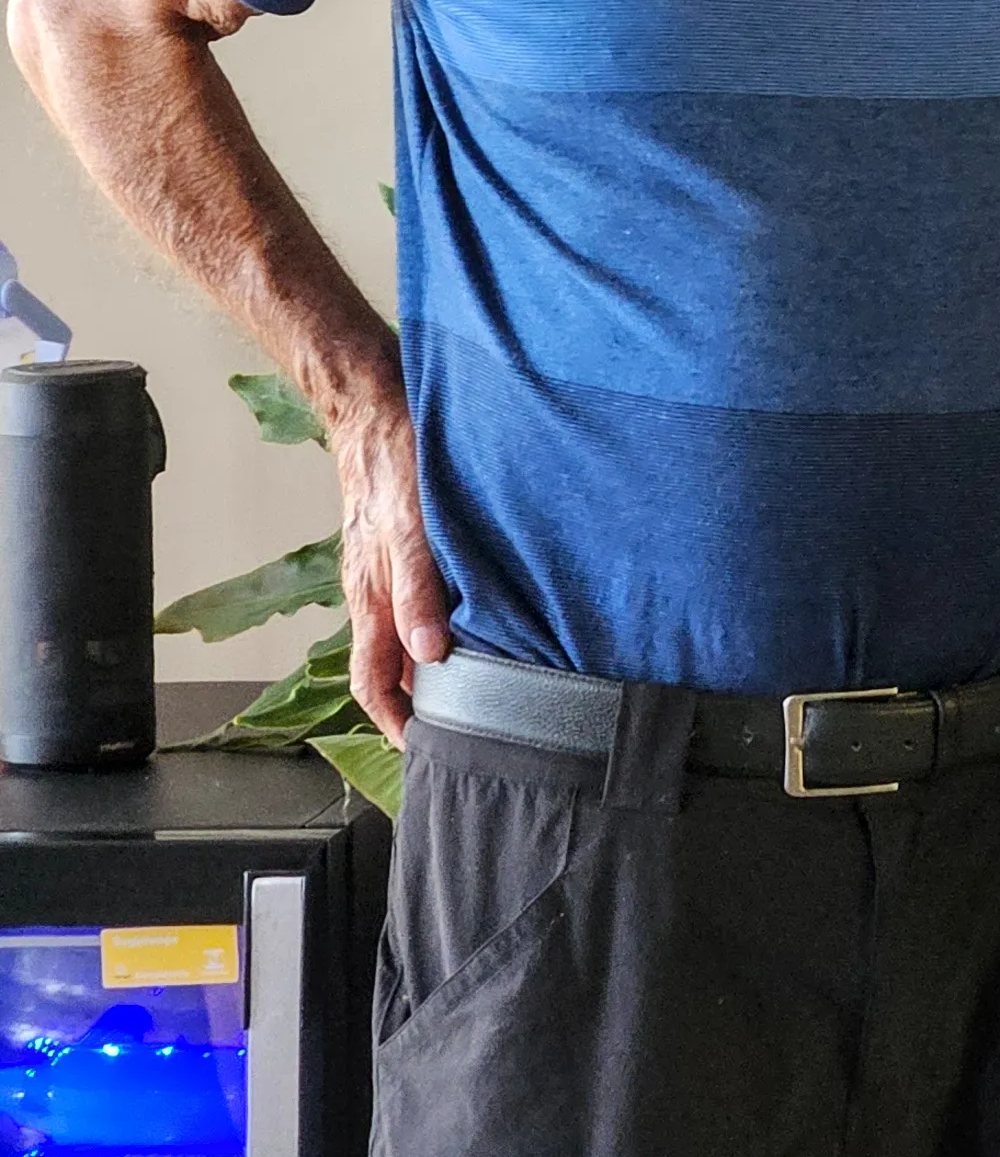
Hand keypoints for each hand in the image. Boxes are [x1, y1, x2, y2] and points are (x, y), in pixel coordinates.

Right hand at [326, 394, 448, 741]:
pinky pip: (410, 598)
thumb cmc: (397, 459)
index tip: (425, 750)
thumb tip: (429, 655)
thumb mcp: (414, 527)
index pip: (374, 682)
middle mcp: (373, 590)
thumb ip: (420, 589)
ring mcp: (382, 568)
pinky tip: (467, 620)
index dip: (395, 722)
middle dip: (412, 704)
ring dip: (426, 664)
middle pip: (386, 666)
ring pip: (399, 633)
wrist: (374, 406)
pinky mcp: (397, 545)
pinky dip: (432, 621)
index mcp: (372, 597)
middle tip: (459, 728)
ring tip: (471, 686)